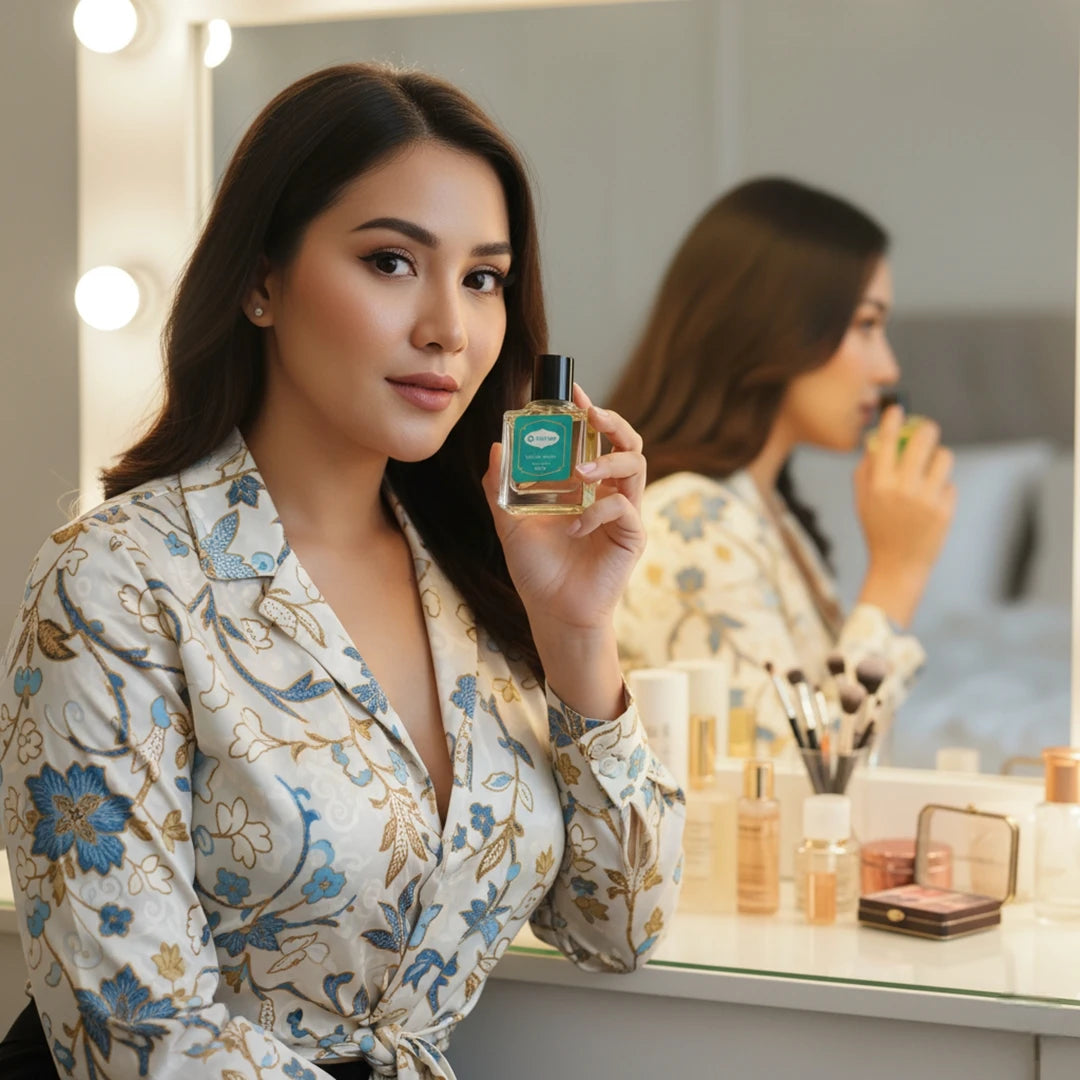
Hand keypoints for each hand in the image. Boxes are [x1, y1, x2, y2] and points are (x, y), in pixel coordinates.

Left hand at [482, 385, 646, 633]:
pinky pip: (624, 509)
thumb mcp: (511, 523)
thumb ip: (501, 488)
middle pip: (628, 443)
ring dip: (610, 460)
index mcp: (586, 485)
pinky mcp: (632, 536)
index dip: (589, 411)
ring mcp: (624, 514)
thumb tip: (495, 447)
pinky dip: (597, 511)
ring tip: (582, 470)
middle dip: (613, 422)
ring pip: (636, 466)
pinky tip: (574, 527)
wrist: (552, 612)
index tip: (573, 391)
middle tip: (591, 413)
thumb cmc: (537, 570)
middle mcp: (609, 493)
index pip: (596, 439)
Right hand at [854, 405, 955, 625]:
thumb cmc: (878, 528)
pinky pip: (948, 483)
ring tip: (931, 469)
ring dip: (938, 457)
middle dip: (926, 429)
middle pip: (923, 439)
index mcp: (879, 484)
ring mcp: (927, 499)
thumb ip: (866, 470)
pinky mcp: (945, 509)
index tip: (897, 410)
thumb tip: (878, 441)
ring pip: (943, 457)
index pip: (886, 441)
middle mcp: (903, 489)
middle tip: (926, 430)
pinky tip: (931, 503)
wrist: (898, 565)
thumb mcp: (862, 500)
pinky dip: (941, 488)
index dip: (893, 420)